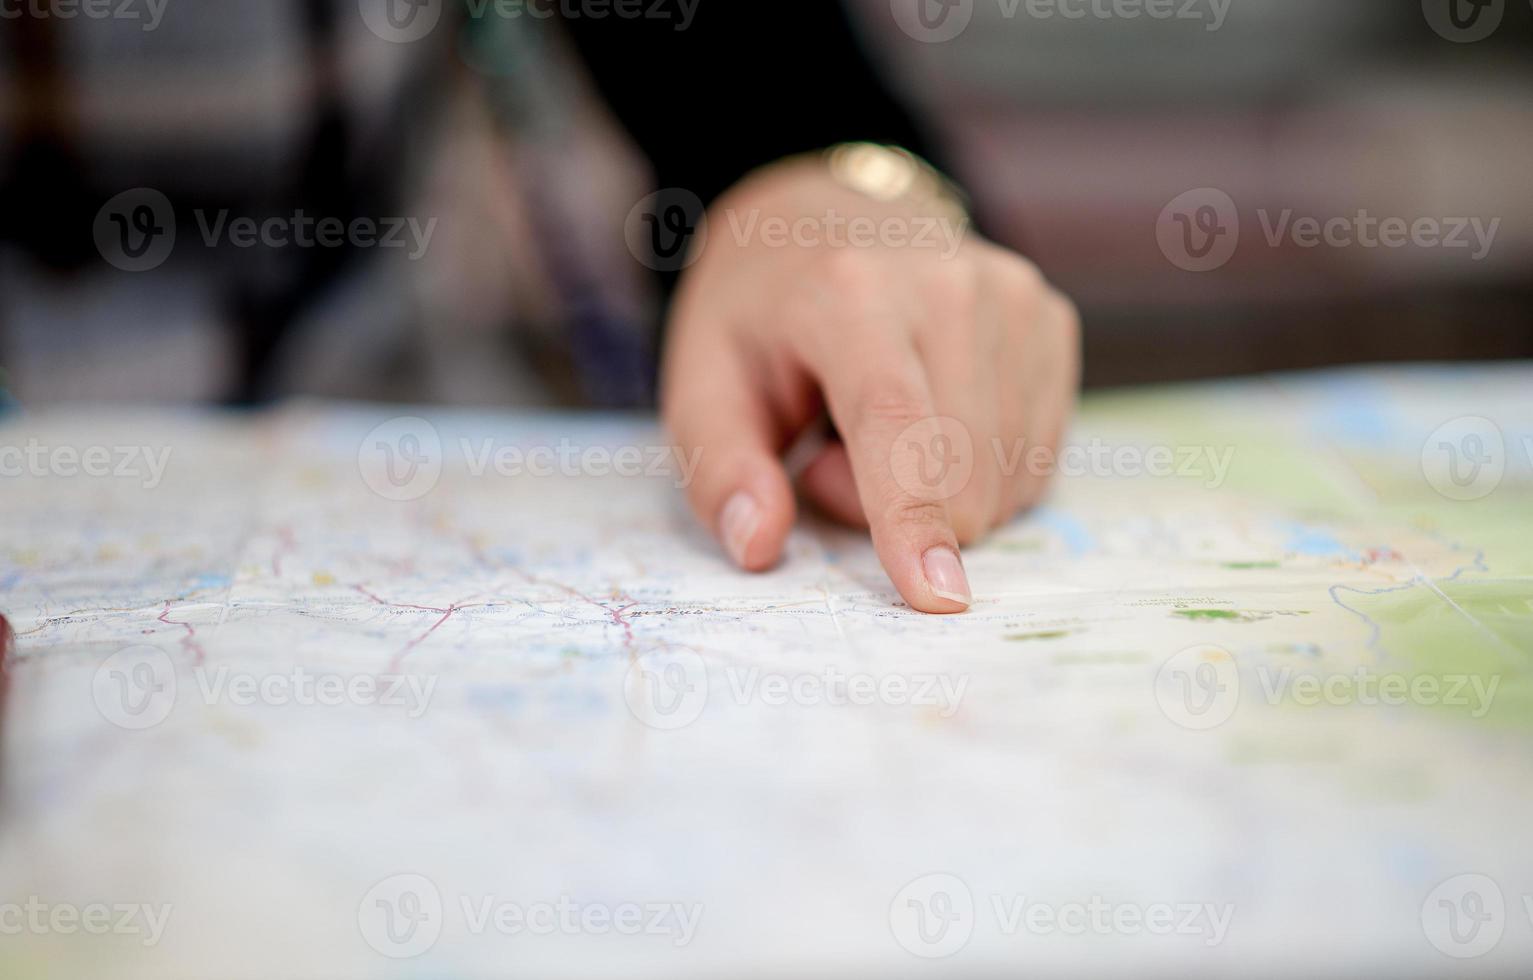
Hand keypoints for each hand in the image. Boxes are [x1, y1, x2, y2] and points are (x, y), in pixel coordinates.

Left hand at [660, 157, 1079, 612]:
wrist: (823, 219)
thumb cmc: (758, 318)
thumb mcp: (701, 384)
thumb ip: (721, 469)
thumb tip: (758, 546)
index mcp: (850, 294)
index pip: (896, 423)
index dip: (913, 517)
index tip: (938, 596)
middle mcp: (950, 285)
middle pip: (959, 474)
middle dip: (891, 507)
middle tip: (829, 450)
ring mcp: (1015, 298)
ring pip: (1005, 480)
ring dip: (937, 490)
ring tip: (876, 423)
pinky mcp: (1051, 321)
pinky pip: (1034, 460)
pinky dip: (981, 471)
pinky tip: (934, 415)